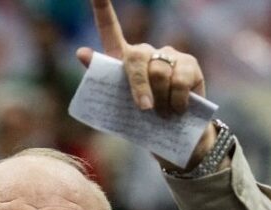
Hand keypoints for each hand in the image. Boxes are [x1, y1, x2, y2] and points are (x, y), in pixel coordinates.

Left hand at [75, 0, 215, 169]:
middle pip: (136, 57)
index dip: (103, 8)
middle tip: (144, 108)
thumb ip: (104, 82)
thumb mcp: (121, 107)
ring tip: (163, 116)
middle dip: (138, 84)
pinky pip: (179, 80)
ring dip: (160, 100)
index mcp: (122, 60)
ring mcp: (168, 56)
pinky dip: (176, 101)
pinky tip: (178, 111)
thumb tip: (81, 51)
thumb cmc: (143, 121)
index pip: (109, 28)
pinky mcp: (189, 64)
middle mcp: (145, 52)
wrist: (175, 136)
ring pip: (158, 72)